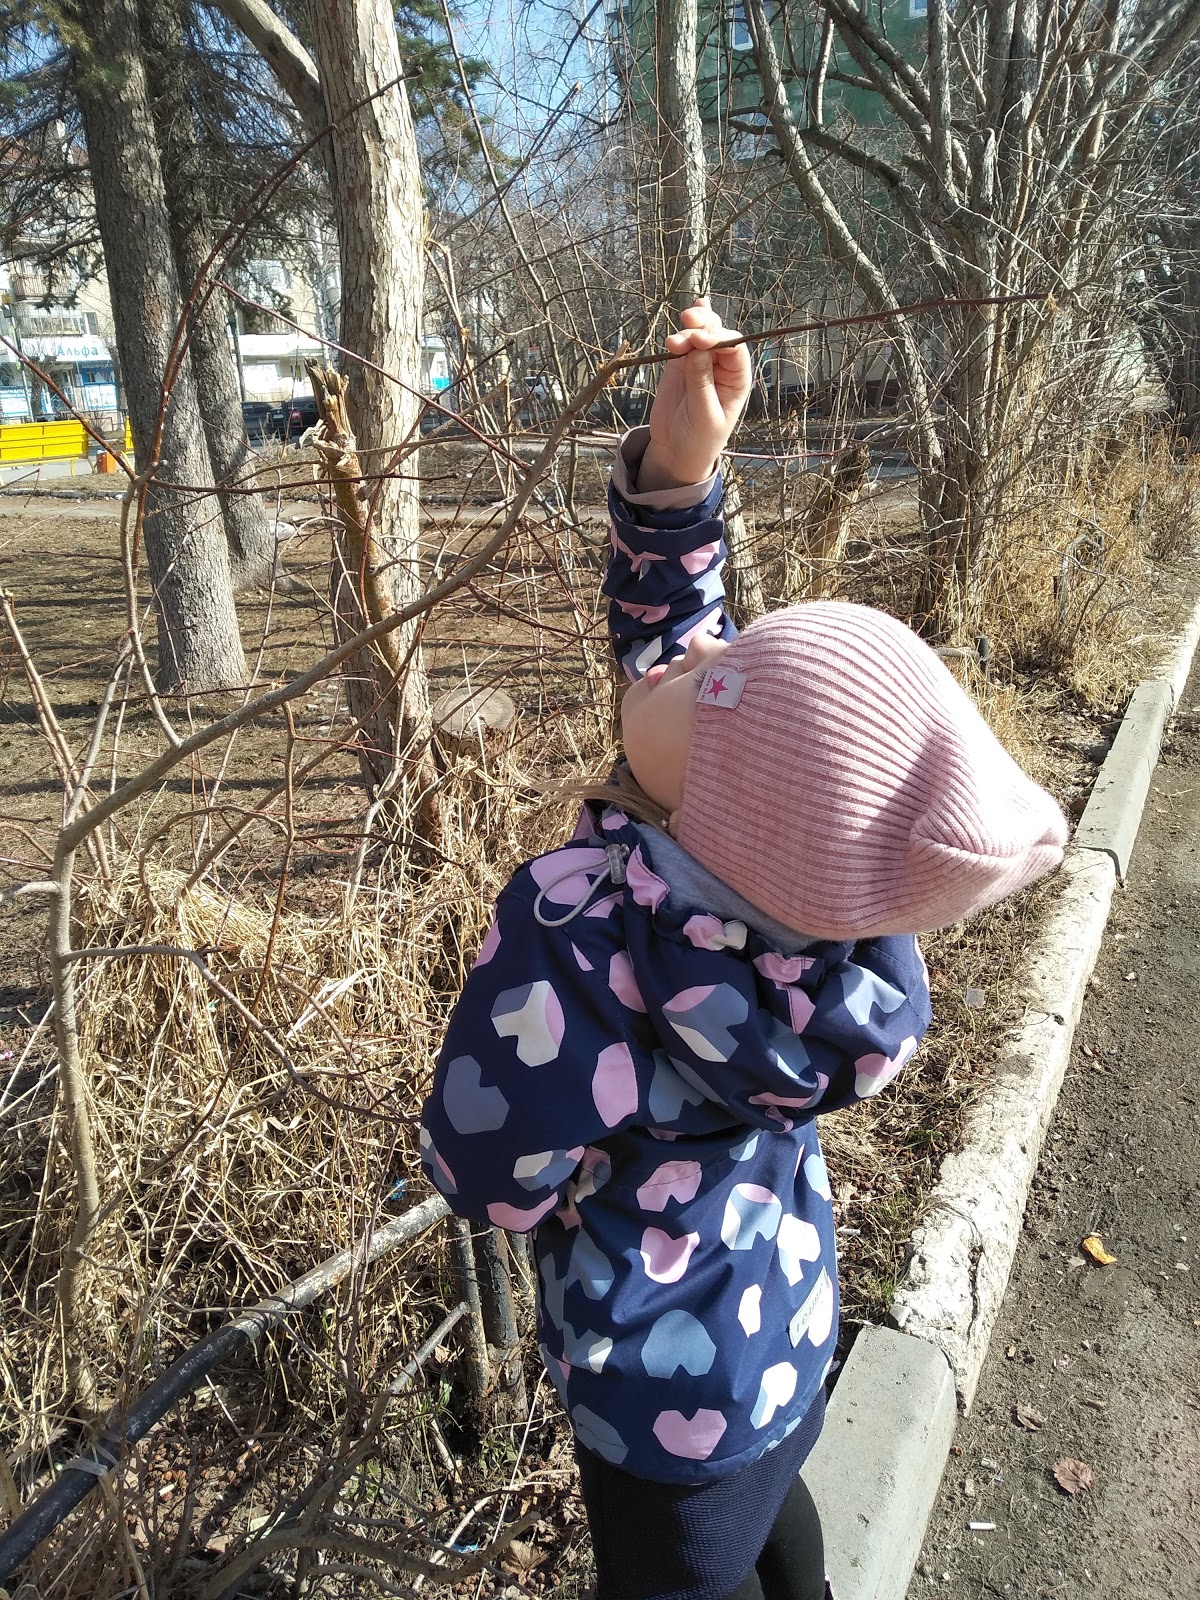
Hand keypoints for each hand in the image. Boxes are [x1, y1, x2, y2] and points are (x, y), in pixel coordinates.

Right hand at [637, 298, 752, 491]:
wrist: (676, 451)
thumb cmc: (698, 439)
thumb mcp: (703, 415)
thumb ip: (700, 382)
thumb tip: (697, 348)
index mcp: (736, 379)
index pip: (734, 349)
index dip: (718, 338)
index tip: (700, 341)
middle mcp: (722, 367)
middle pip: (717, 334)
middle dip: (703, 326)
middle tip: (687, 322)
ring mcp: (701, 363)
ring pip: (699, 333)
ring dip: (687, 330)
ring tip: (671, 343)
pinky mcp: (680, 364)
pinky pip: (684, 342)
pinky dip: (684, 330)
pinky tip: (687, 314)